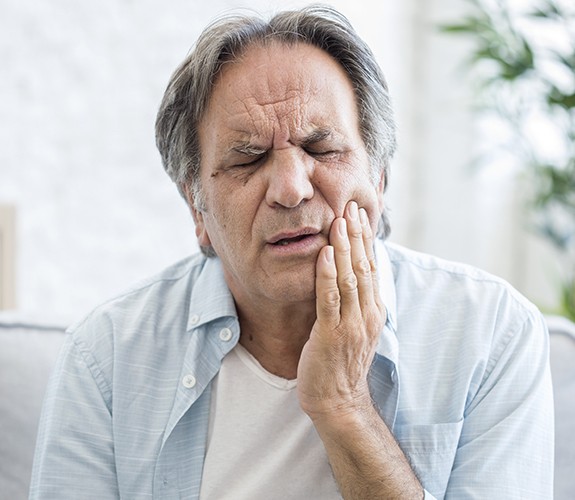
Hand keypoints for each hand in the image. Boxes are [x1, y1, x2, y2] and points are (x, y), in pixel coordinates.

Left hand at [297, 200, 385, 419]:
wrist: (339, 400)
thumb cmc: (342, 362)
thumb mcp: (357, 327)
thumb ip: (356, 300)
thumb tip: (352, 272)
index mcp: (374, 310)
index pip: (372, 267)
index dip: (366, 239)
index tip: (360, 214)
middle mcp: (368, 314)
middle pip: (364, 267)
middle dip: (357, 235)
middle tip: (351, 206)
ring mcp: (351, 325)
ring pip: (350, 278)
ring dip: (344, 248)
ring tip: (339, 221)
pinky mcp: (331, 334)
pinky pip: (330, 299)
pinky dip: (326, 274)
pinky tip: (323, 253)